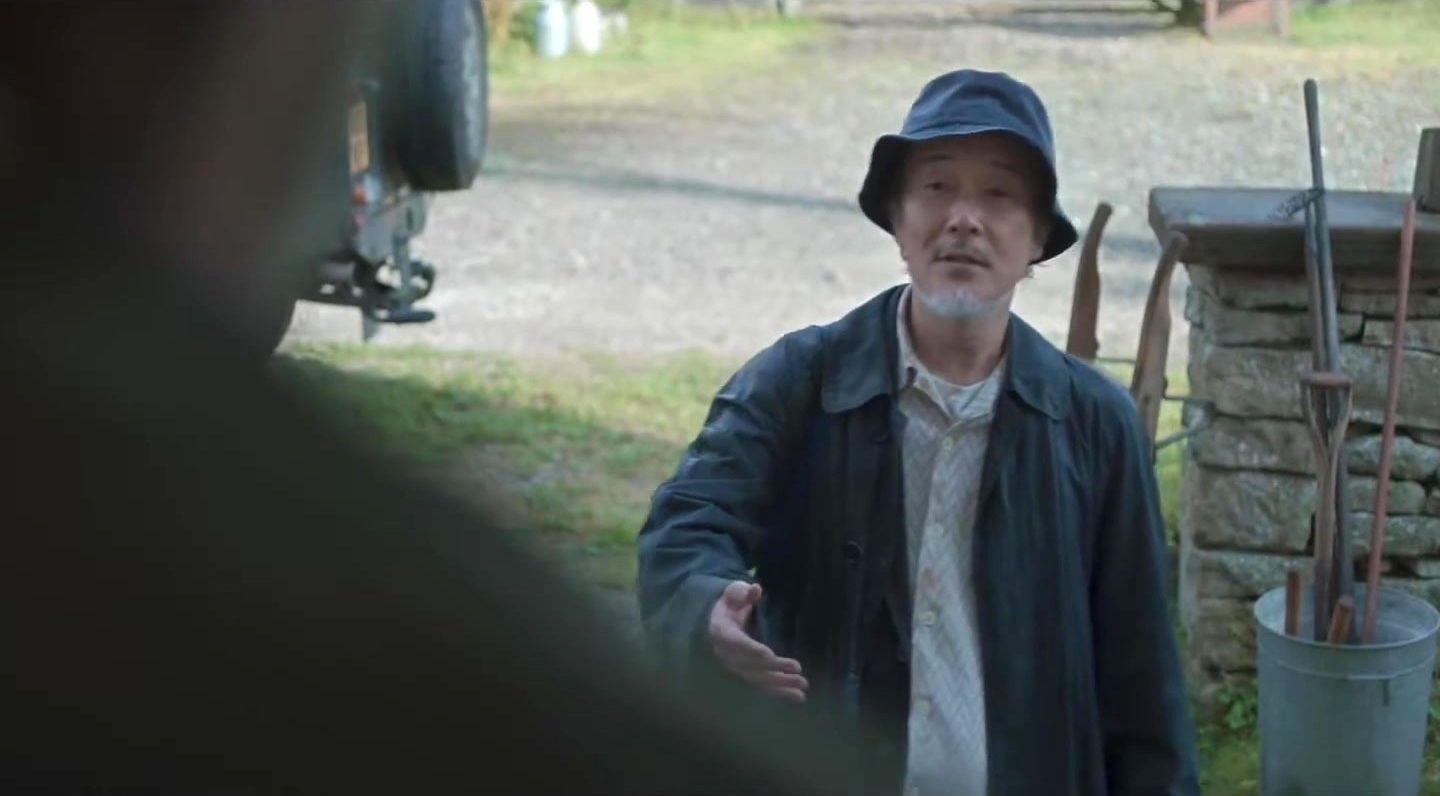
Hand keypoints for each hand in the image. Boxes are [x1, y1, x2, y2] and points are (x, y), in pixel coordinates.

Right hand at [708, 581, 807, 702]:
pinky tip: (798, 696)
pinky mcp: (748, 674)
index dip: (752, 651)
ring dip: (782, 685)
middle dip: (774, 670)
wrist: (718, 622)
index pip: (737, 644)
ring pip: (759, 680)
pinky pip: (764, 685)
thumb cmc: (730, 605)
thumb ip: (741, 591)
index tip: (769, 656)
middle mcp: (728, 654)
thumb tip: (754, 589)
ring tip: (803, 687)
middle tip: (798, 670)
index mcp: (723, 632)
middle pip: (751, 666)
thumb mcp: (733, 593)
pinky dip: (781, 692)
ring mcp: (738, 667)